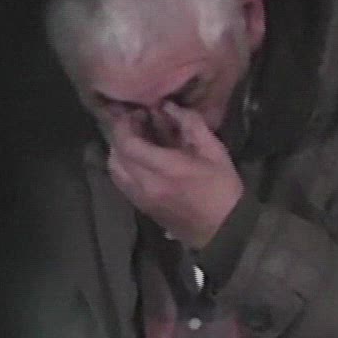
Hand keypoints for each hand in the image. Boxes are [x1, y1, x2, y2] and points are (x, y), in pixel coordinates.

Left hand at [106, 102, 243, 247]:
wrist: (223, 231)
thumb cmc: (223, 190)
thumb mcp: (215, 152)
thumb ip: (192, 125)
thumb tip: (170, 106)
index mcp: (166, 169)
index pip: (128, 144)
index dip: (125, 124)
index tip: (136, 112)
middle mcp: (146, 185)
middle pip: (115, 155)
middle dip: (120, 135)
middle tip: (135, 122)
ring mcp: (141, 198)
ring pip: (114, 170)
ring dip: (119, 151)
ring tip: (135, 139)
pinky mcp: (141, 207)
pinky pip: (121, 182)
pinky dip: (123, 166)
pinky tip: (138, 159)